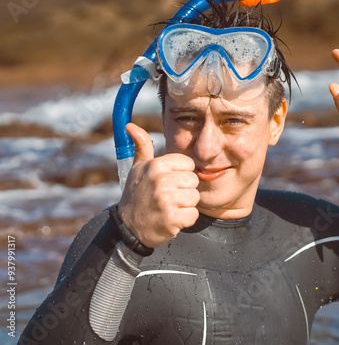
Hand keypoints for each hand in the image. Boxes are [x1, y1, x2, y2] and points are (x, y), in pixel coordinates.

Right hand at [117, 123, 199, 247]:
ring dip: (185, 205)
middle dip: (184, 190)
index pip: (188, 164)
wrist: (128, 227)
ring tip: (170, 207)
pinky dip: (185, 219)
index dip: (181, 174)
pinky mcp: (172, 219)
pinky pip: (193, 215)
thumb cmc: (137, 194)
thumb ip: (142, 146)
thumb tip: (131, 126)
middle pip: (194, 181)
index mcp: (156, 165)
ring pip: (195, 197)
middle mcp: (161, 181)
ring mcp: (167, 201)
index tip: (169, 182)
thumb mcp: (138, 168)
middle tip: (168, 196)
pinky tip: (172, 218)